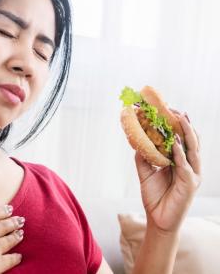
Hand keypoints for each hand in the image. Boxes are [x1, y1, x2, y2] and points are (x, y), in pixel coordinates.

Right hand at [0, 178, 23, 273]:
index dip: (1, 211)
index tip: (10, 208)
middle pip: (3, 226)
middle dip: (12, 222)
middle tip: (22, 220)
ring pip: (8, 240)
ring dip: (15, 236)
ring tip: (22, 233)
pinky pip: (8, 260)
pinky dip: (14, 258)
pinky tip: (19, 256)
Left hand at [135, 111, 200, 232]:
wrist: (157, 219)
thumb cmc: (155, 196)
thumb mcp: (146, 173)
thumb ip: (144, 157)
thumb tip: (137, 141)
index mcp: (180, 162)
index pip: (182, 139)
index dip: (178, 125)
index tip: (170, 110)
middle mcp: (189, 166)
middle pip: (191, 141)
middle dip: (185, 124)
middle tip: (177, 110)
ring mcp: (192, 174)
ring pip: (193, 150)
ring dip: (187, 134)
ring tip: (181, 119)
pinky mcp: (190, 184)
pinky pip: (186, 166)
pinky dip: (181, 154)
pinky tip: (177, 144)